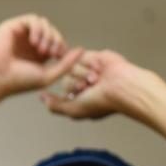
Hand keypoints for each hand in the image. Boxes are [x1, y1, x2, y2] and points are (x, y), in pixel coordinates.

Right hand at [0, 14, 80, 110]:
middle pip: (52, 31)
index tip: (59, 57)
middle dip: (56, 40)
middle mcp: (29, 43)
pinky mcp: (12, 27)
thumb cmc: (17, 81)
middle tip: (52, 53)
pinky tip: (34, 42)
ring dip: (48, 35)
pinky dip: (37, 29)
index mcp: (37, 55)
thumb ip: (66, 64)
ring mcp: (20, 34)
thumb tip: (81, 50)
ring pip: (44, 23)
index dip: (62, 47)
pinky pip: (32, 19)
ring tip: (42, 49)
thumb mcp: (47, 75)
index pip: (57, 42)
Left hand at [42, 49, 163, 122]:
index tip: (86, 93)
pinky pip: (81, 56)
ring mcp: (89, 69)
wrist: (123, 86)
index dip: (73, 90)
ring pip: (72, 66)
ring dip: (86, 73)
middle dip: (79, 81)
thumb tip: (41, 97)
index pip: (66, 88)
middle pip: (66, 76)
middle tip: (93, 85)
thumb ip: (55, 105)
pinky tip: (101, 68)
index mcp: (80, 95)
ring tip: (99, 78)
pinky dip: (91, 63)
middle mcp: (83, 81)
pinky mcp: (94, 56)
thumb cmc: (102, 101)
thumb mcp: (74, 109)